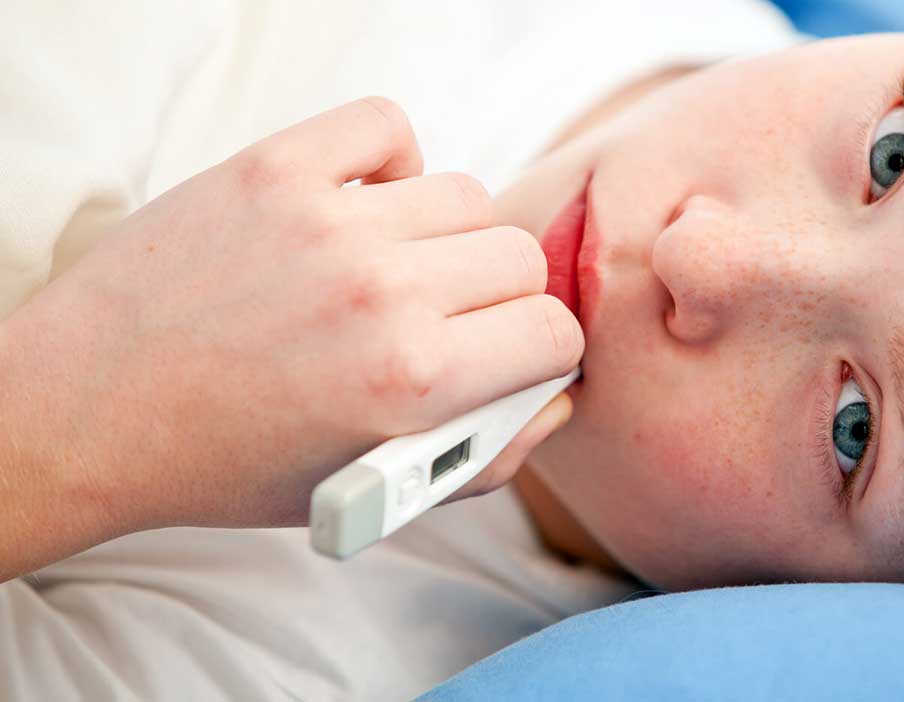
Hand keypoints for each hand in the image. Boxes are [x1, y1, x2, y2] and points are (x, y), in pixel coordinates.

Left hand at [7, 96, 581, 536]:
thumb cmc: (227, 461)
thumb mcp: (368, 495)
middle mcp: (382, 292)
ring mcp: (328, 220)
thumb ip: (485, 457)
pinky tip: (368, 207)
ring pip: (468, 196)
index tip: (511, 352)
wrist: (87, 409)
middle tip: (452, 320)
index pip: (554, 332)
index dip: (542, 350)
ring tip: (402, 269)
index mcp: (415, 380)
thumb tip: (555, 396)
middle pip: (522, 259)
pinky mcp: (274, 169)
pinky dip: (394, 163)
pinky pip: (387, 128)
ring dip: (452, 237)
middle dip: (502, 299)